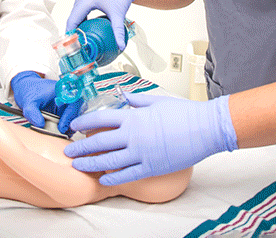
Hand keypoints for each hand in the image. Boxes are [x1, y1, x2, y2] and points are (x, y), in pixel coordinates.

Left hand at [11, 71, 81, 134]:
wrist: (25, 89)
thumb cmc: (28, 91)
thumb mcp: (28, 102)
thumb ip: (33, 113)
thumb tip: (41, 125)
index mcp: (61, 90)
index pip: (74, 101)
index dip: (70, 115)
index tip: (62, 127)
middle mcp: (66, 97)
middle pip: (77, 110)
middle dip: (72, 124)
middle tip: (64, 134)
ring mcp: (64, 105)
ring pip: (73, 116)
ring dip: (69, 127)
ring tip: (62, 136)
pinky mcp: (62, 111)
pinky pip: (67, 120)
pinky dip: (65, 127)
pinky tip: (60, 134)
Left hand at [63, 92, 237, 185]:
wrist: (205, 128)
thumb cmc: (184, 114)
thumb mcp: (157, 101)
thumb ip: (137, 100)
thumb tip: (125, 96)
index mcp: (134, 117)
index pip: (101, 119)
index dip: (85, 123)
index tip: (75, 126)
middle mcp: (134, 135)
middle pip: (100, 142)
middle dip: (81, 148)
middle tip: (69, 152)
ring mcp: (142, 153)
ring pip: (108, 161)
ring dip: (91, 164)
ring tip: (79, 166)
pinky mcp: (151, 167)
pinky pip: (127, 175)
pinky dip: (112, 178)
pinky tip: (103, 179)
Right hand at [66, 0, 146, 48]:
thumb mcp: (119, 13)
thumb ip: (118, 31)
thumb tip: (121, 46)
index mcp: (85, 0)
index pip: (72, 21)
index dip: (71, 35)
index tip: (73, 47)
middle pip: (73, 18)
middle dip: (74, 32)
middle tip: (78, 47)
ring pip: (75, 14)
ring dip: (77, 26)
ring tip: (82, 40)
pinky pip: (79, 10)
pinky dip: (81, 20)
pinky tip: (86, 29)